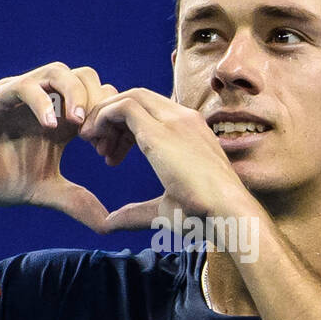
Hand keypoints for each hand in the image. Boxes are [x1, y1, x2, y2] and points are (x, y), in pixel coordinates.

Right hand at [0, 63, 119, 231]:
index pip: (99, 100)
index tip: (108, 155)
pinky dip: (43, 102)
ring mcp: (23, 96)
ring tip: (80, 125)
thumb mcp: (44, 192)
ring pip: (59, 72)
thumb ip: (77, 203)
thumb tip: (109, 226)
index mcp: (62, 120)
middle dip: (99, 105)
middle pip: (87, 77)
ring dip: (76, 94)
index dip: (110, 124)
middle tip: (96, 140)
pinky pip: (26, 86)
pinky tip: (51, 127)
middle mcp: (46, 102)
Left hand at [79, 87, 253, 230]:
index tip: (111, 156)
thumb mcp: (165, 209)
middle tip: (96, 147)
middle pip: (139, 98)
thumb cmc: (206, 216)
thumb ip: (136, 211)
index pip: (152, 111)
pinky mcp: (161, 131)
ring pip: (130, 97)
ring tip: (91, 142)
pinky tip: (94, 139)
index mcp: (192, 132)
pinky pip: (124, 107)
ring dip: (105, 115)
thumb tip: (110, 222)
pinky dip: (103, 116)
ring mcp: (175, 120)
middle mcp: (185, 119)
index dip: (125, 128)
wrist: (229, 214)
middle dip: (112, 118)